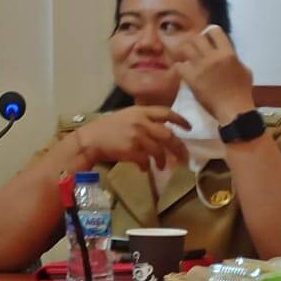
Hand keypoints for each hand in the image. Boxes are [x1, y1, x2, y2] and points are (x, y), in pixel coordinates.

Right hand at [73, 104, 189, 167]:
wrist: (91, 139)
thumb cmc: (107, 128)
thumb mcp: (127, 117)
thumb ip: (143, 120)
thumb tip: (162, 131)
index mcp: (140, 111)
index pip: (166, 112)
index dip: (180, 120)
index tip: (189, 128)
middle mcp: (141, 122)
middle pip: (168, 135)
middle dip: (178, 147)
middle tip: (183, 157)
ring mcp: (137, 136)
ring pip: (159, 150)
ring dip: (163, 161)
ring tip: (162, 167)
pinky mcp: (132, 150)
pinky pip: (146, 161)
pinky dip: (147, 167)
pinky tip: (145, 169)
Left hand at [171, 25, 254, 122]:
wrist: (234, 110)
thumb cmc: (242, 92)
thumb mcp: (244, 70)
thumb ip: (234, 58)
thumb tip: (225, 51)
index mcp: (228, 53)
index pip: (214, 31)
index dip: (209, 33)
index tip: (208, 38)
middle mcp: (213, 57)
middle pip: (197, 38)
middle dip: (195, 42)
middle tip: (195, 49)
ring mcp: (201, 67)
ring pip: (186, 48)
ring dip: (185, 52)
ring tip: (187, 58)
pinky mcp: (191, 78)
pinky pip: (179, 65)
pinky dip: (179, 67)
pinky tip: (183, 71)